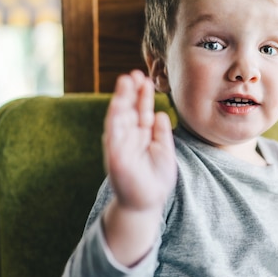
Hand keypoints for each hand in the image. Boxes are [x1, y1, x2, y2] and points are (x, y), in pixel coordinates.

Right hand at [103, 70, 176, 212]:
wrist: (146, 204)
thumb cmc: (155, 179)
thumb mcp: (164, 151)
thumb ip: (161, 133)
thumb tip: (160, 114)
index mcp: (141, 135)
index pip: (141, 110)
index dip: (143, 94)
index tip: (146, 78)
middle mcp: (129, 137)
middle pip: (129, 109)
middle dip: (131, 91)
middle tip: (134, 73)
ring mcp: (120, 145)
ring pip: (119, 117)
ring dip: (121, 99)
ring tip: (125, 81)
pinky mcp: (115, 156)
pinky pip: (113, 135)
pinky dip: (115, 120)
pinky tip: (118, 105)